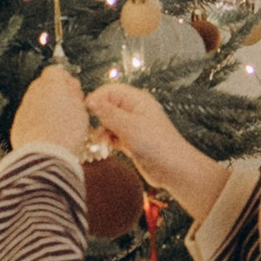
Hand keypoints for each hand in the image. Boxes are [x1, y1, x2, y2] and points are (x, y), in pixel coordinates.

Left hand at [9, 63, 89, 155]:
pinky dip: (36, 122)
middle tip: (68, 108)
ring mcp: (24, 107)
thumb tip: (72, 88)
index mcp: (51, 84)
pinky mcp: (18, 123)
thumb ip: (75, 94)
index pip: (56, 71)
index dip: (66, 81)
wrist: (44, 153)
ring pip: (35, 102)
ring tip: (59, 124)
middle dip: (55, 94)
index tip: (74, 92)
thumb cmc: (65, 132)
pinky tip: (48, 133)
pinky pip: (29, 117)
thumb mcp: (81, 110)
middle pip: (44, 85)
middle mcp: (34, 92)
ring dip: (45, 108)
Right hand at [87, 83, 219, 214]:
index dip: (97, 98)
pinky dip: (108, 141)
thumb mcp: (129, 126)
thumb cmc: (158, 145)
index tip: (86, 111)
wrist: (174, 170)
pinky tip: (108, 148)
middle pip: (107, 106)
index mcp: (137, 100)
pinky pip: (113, 136)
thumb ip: (108, 113)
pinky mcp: (131, 141)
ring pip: (108, 123)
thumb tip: (90, 100)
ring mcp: (132, 126)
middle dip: (98, 118)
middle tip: (94, 130)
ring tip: (102, 142)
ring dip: (102, 132)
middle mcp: (134, 110)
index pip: (110, 91)